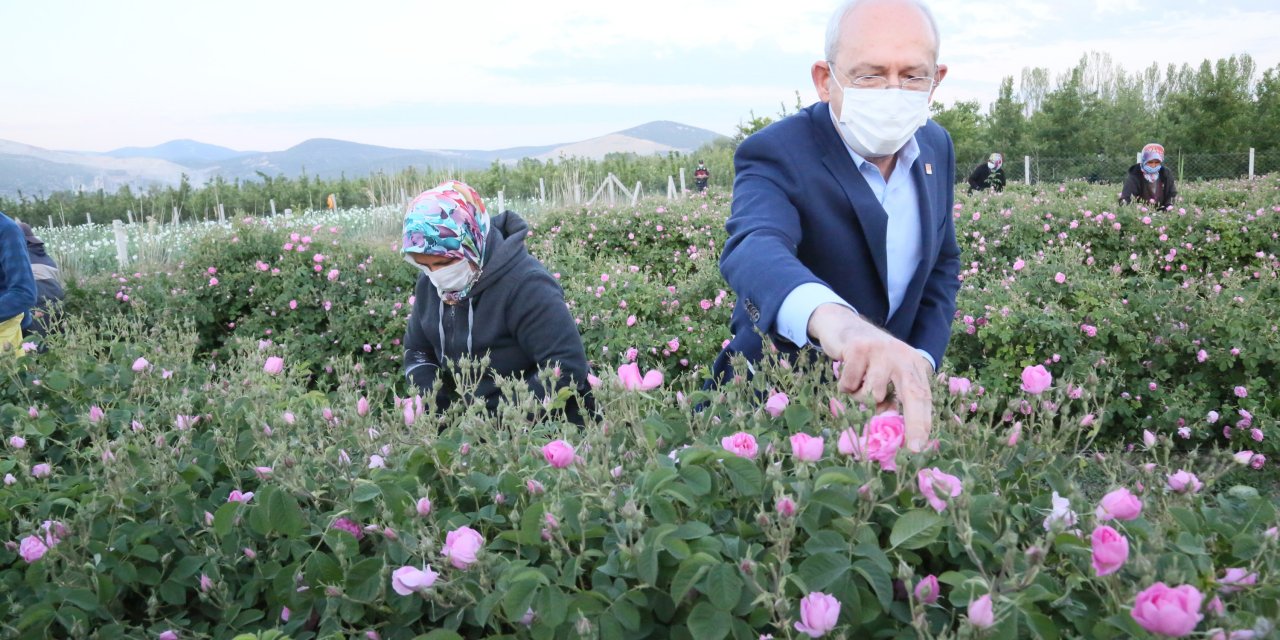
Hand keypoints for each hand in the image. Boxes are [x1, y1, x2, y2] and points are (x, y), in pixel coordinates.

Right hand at [808, 304, 932, 450]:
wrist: (843, 326)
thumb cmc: (867, 360)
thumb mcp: (886, 377)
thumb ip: (892, 398)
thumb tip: (892, 426)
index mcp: (913, 364)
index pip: (923, 396)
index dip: (923, 422)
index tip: (918, 447)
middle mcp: (902, 355)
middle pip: (912, 394)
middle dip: (914, 423)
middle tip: (912, 448)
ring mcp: (881, 351)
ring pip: (871, 395)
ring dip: (859, 396)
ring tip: (858, 380)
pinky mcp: (858, 349)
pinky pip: (849, 385)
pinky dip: (844, 385)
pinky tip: (847, 370)